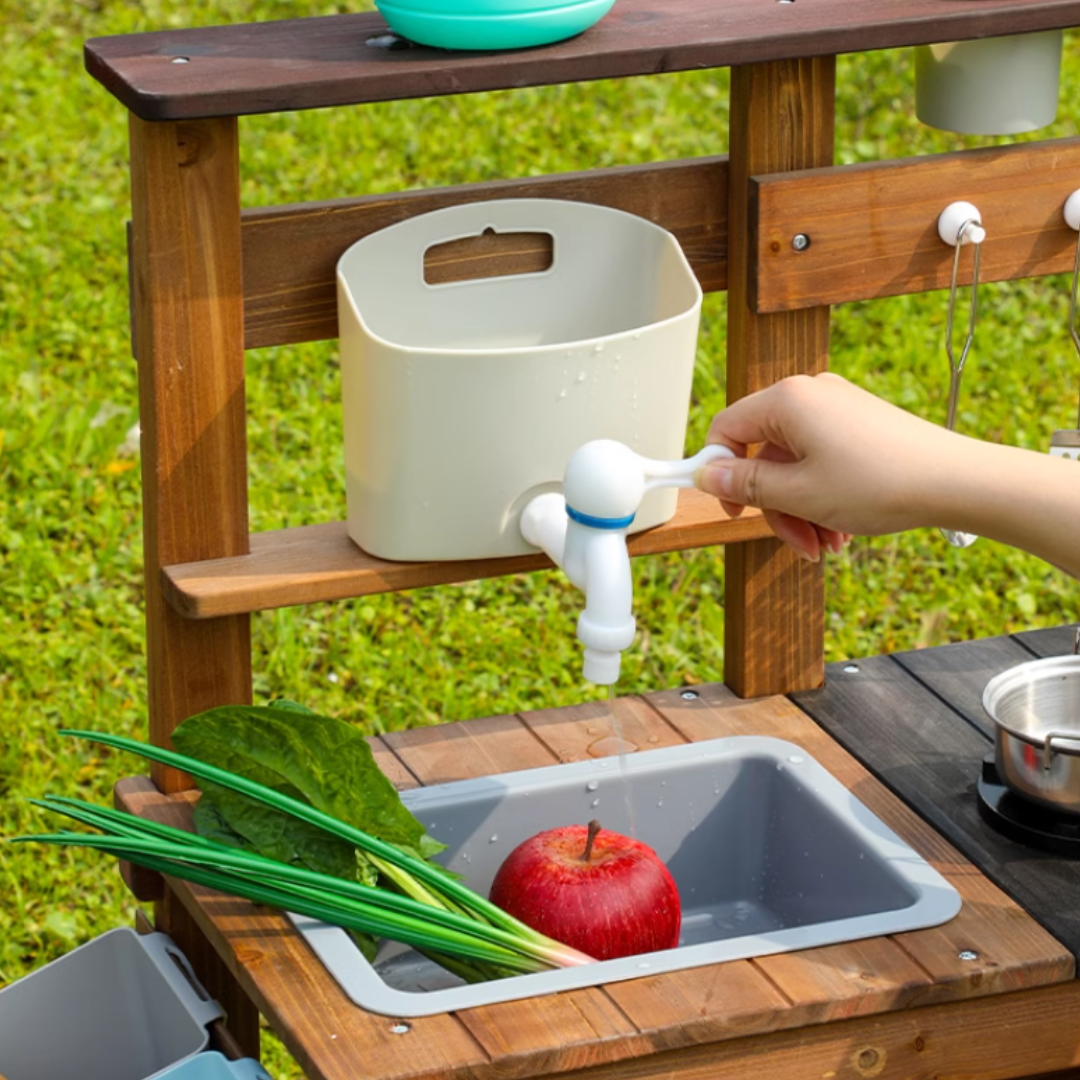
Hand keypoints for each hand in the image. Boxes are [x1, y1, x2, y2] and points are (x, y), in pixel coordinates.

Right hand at [697, 373, 955, 560]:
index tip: (727, 507)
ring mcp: (837, 409)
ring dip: (801, 510)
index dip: (718, 471)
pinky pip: (821, 462)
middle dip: (775, 505)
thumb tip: (707, 474)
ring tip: (825, 545)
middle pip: (763, 455)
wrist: (955, 482)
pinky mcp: (858, 425)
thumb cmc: (881, 482)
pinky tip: (840, 531)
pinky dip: (823, 498)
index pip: (727, 428)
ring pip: (794, 465)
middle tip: (793, 541)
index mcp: (787, 400)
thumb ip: (745, 484)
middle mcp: (810, 396)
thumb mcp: (798, 493)